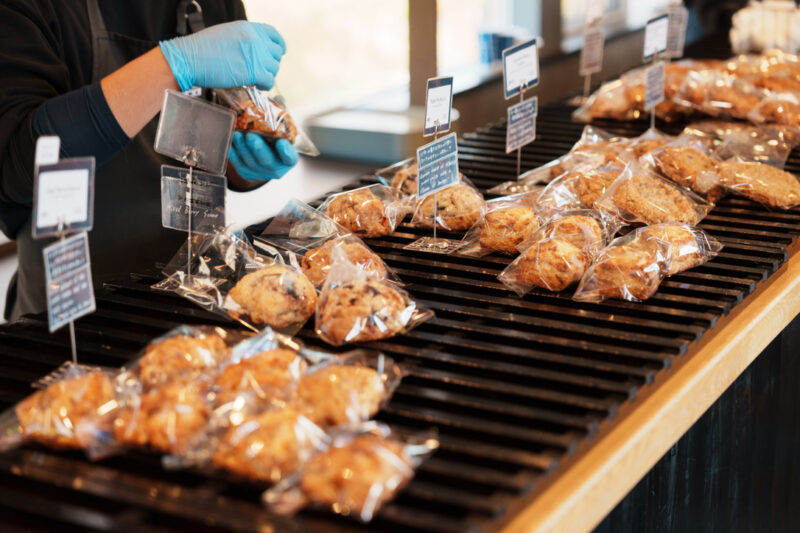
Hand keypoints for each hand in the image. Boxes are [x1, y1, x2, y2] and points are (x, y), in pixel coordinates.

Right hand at [159, 21, 285, 91]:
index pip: (273, 34)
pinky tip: (258, 85)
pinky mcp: (254, 72)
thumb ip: (244, 39)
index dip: (278, 45)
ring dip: (267, 75)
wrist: (190, 58)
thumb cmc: (202, 48)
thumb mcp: (227, 33)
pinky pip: (269, 81)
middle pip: (275, 54)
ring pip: (274, 68)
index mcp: (249, 27)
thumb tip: (254, 49)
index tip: (279, 52)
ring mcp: (256, 55)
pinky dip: (265, 85)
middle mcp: (255, 39)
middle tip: (260, 71)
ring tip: (256, 79)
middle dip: (270, 63)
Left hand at [228, 131, 297, 181]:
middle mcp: (277, 169)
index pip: (290, 158)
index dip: (286, 152)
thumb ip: (275, 125)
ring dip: (242, 148)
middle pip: (268, 162)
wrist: (264, 151)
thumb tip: (264, 108)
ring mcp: (262, 173)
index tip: (281, 142)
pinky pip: (240, 165)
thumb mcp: (278, 132)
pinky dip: (234, 154)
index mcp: (289, 159)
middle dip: (258, 149)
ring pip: (251, 164)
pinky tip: (231, 143)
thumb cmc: (273, 139)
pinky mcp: (248, 174)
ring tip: (237, 135)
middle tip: (250, 136)